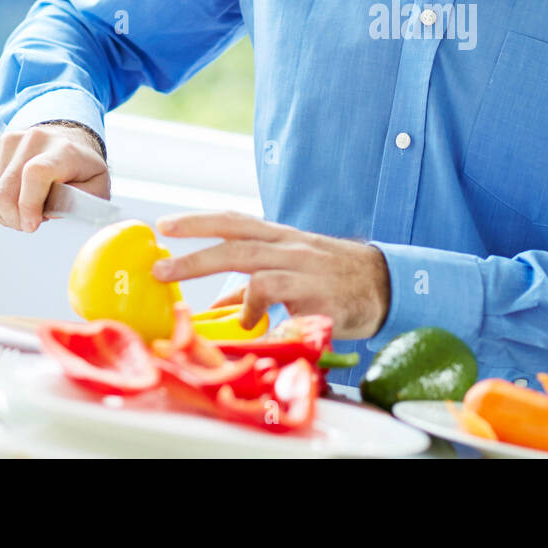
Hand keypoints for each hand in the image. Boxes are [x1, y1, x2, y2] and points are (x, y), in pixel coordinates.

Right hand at [0, 124, 109, 231]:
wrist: (67, 139)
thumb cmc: (82, 167)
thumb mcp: (97, 186)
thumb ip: (82, 201)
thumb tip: (50, 211)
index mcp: (64, 149)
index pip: (35, 174)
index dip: (29, 204)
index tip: (32, 225)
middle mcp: (34, 139)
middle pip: (6, 190)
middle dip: (16, 218)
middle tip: (31, 223)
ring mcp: (9, 140)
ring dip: (7, 213)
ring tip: (28, 211)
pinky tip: (15, 200)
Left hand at [151, 211, 390, 339]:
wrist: (387, 284)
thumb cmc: (335, 278)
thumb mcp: (293, 271)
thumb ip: (255, 285)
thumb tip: (219, 307)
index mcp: (281, 238)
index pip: (234, 221)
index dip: (198, 222)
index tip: (164, 225)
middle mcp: (291, 248)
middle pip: (236, 244)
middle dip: (193, 255)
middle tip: (159, 269)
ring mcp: (306, 271)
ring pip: (256, 269)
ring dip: (223, 289)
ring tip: (198, 310)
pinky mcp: (320, 298)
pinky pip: (283, 302)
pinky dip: (259, 313)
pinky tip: (253, 326)